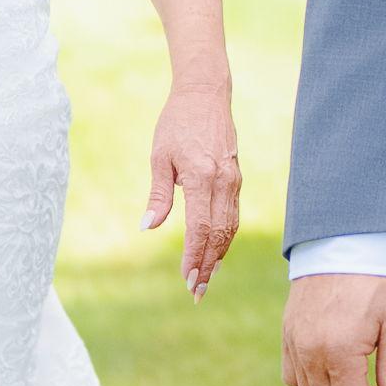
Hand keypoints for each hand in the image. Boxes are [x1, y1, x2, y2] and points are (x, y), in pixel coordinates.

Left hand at [146, 82, 242, 297]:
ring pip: (230, 227)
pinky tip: (216, 252)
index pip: (200, 228)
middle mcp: (223, 182)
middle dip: (207, 265)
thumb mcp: (160, 157)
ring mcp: (234, 180)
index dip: (193, 256)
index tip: (186, 278)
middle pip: (218, 234)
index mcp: (201, 177)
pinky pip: (233, 215)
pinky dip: (225, 237)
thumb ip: (158, 194)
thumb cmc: (176, 124)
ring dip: (218, 255)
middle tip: (196, 290)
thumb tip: (149, 227)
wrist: (205, 95)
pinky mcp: (236, 178)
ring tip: (205, 278)